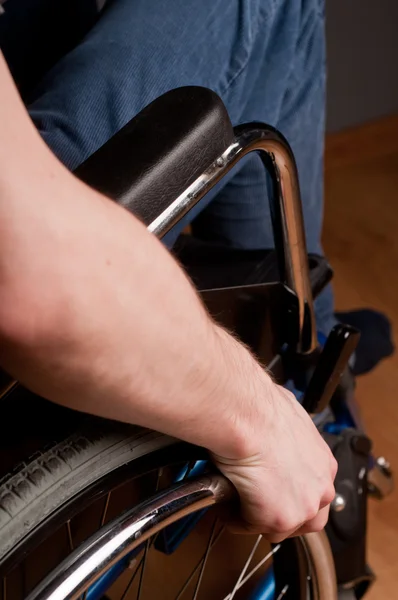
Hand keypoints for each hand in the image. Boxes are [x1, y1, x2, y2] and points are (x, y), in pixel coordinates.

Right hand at [212, 383, 336, 541]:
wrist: (248, 416)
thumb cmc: (261, 408)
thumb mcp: (285, 415)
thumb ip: (286, 433)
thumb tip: (269, 427)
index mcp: (323, 463)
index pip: (313, 491)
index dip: (290, 492)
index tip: (273, 489)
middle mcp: (320, 488)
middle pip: (304, 517)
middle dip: (280, 513)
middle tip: (256, 502)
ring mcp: (302, 507)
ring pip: (279, 527)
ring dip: (257, 518)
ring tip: (236, 504)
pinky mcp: (278, 518)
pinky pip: (250, 527)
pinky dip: (235, 518)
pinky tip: (224, 504)